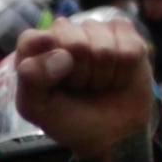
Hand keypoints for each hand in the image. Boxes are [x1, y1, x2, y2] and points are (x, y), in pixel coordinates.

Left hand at [6, 14, 157, 161]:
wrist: (109, 131)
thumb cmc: (69, 118)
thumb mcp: (38, 109)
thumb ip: (32, 81)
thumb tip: (63, 56)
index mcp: (34, 50)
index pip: (31, 39)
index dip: (45, 57)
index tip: (56, 77)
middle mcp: (63, 33)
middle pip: (74, 42)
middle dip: (80, 74)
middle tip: (79, 87)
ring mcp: (94, 30)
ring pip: (104, 48)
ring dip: (103, 75)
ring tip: (97, 83)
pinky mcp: (123, 31)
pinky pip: (130, 47)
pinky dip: (125, 70)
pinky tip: (117, 76)